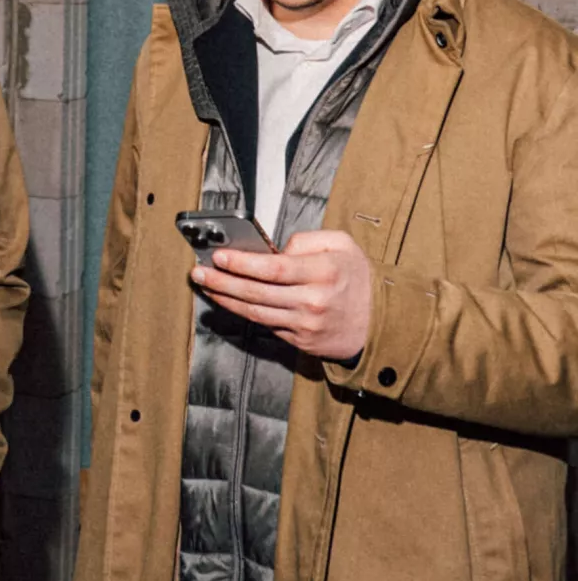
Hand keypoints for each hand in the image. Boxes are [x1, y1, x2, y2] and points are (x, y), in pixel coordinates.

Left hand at [193, 229, 375, 363]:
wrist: (383, 322)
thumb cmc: (359, 279)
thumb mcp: (343, 246)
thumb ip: (308, 240)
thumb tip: (276, 248)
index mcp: (325, 273)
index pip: (274, 268)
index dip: (242, 263)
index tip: (219, 256)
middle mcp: (313, 301)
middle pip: (256, 292)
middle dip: (221, 280)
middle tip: (198, 271)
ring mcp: (305, 325)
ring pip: (255, 312)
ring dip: (224, 298)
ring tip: (205, 284)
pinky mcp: (300, 341)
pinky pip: (265, 325)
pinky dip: (243, 313)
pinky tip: (228, 300)